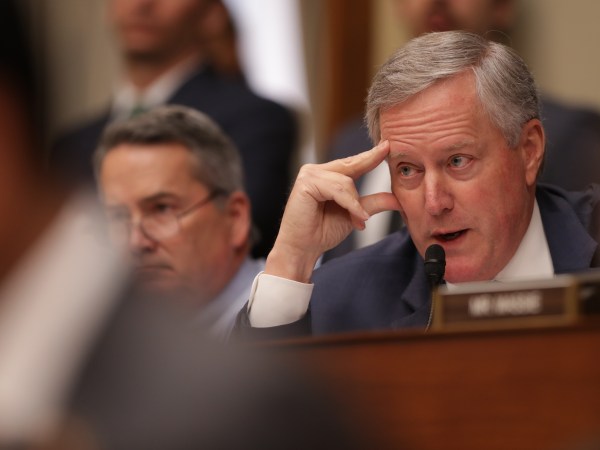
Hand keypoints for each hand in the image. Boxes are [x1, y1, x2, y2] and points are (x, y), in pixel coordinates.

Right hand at [265, 140, 400, 281]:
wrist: (303, 249)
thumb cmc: (323, 232)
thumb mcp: (355, 214)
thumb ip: (373, 203)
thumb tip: (397, 199)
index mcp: (327, 175)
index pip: (353, 162)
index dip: (371, 155)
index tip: (388, 145)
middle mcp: (317, 171)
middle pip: (351, 165)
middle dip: (370, 162)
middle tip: (388, 149)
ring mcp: (309, 175)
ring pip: (346, 181)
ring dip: (356, 203)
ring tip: (360, 221)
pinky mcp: (306, 183)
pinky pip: (337, 189)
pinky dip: (350, 204)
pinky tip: (356, 217)